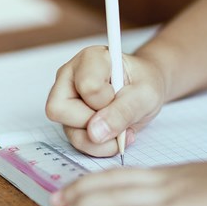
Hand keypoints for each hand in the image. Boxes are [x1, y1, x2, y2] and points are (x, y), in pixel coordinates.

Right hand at [46, 46, 165, 156]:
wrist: (145, 91)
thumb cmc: (144, 83)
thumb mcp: (145, 95)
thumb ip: (123, 111)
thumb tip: (94, 133)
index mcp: (90, 59)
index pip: (87, 87)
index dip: (106, 100)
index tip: (121, 94)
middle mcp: (70, 77)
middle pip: (60, 109)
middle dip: (95, 122)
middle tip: (118, 114)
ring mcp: (67, 100)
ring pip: (69, 131)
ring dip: (101, 140)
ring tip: (123, 130)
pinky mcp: (70, 120)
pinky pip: (77, 142)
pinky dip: (100, 146)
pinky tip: (116, 136)